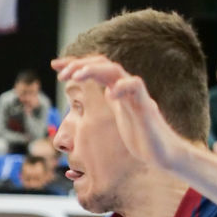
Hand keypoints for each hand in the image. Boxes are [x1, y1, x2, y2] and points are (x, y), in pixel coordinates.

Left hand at [52, 55, 189, 171]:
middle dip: (80, 64)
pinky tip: (109, 94)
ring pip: (115, 70)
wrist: (161, 153)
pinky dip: (121, 87)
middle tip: (60, 74)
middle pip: (103, 63)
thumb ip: (104, 107)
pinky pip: (135, 87)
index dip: (75, 64)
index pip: (95, 68)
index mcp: (116, 90)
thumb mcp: (114, 120)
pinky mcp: (145, 106)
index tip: (55, 65)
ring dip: (94, 70)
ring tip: (76, 76)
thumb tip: (90, 103)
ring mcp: (136, 95)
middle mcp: (125, 88)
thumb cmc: (139, 138)